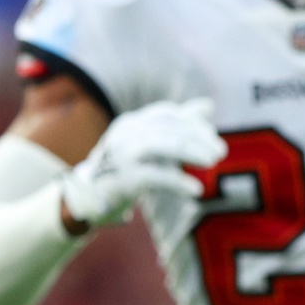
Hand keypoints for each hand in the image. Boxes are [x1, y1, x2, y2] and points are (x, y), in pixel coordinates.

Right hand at [61, 99, 227, 229]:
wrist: (84, 199)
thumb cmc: (124, 169)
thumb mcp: (150, 144)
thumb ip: (178, 125)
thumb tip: (209, 105)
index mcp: (131, 123)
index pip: (166, 114)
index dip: (192, 123)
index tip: (213, 137)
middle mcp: (124, 135)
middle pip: (166, 128)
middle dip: (197, 138)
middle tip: (220, 152)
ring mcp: (120, 156)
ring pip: (161, 145)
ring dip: (191, 152)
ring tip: (213, 162)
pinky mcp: (121, 181)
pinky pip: (153, 177)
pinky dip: (177, 182)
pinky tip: (196, 191)